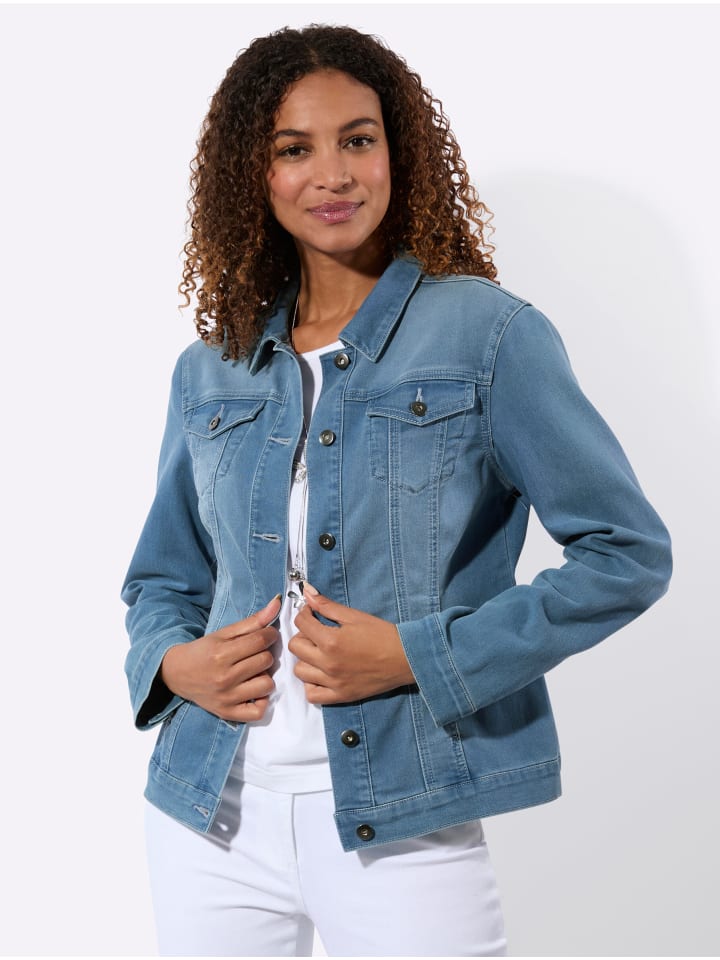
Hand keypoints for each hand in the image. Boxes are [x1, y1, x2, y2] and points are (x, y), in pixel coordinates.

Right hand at [160, 595, 280, 721]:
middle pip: (266, 661)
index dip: (269, 634)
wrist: (177, 674)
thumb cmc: (203, 651)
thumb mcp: (224, 633)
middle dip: (265, 654)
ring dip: (264, 677)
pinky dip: (261, 701)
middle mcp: (224, 678)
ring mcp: (227, 698)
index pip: (261, 640)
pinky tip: (253, 691)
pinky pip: (259, 711)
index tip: (266, 635)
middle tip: (255, 654)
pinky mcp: (228, 713)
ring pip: (267, 685)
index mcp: (222, 654)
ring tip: (253, 672)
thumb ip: (253, 621)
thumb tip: (277, 603)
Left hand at [289, 584, 414, 704]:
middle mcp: (328, 663)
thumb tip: (308, 592)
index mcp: (331, 640)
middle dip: (303, 634)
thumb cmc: (383, 635)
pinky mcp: (340, 696)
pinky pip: (312, 695)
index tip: (312, 612)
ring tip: (319, 652)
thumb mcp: (355, 616)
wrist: (405, 658)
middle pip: (296, 647)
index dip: (305, 613)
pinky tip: (321, 674)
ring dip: (305, 659)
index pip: (301, 623)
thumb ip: (328, 605)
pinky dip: (312, 684)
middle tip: (316, 631)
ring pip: (299, 671)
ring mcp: (333, 682)